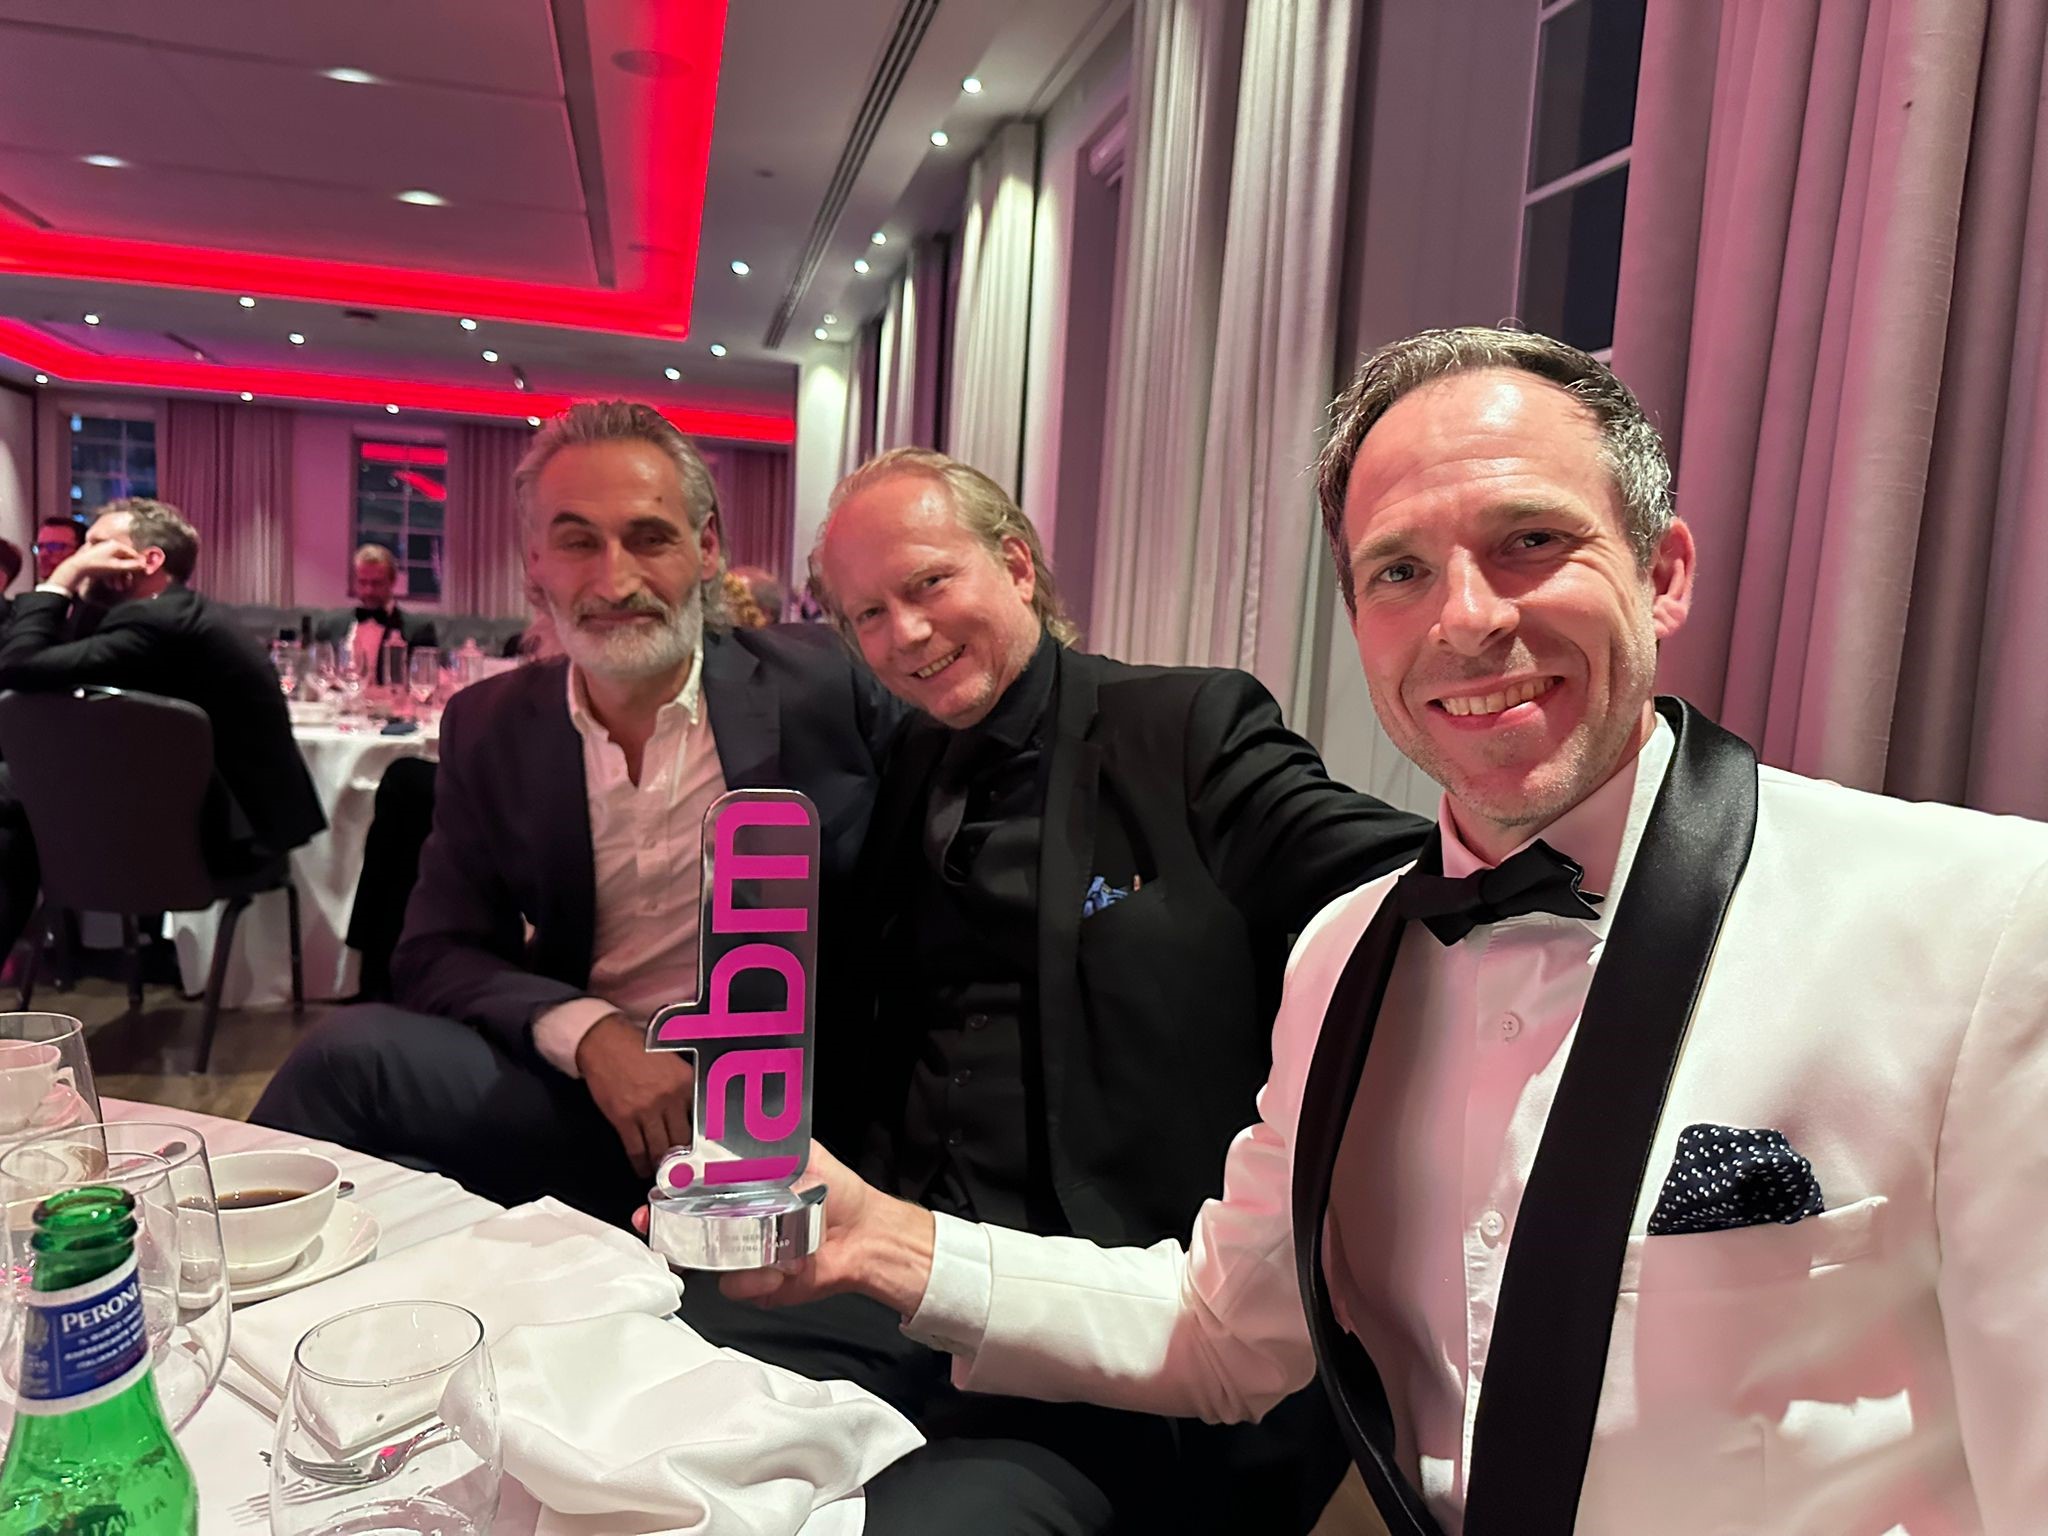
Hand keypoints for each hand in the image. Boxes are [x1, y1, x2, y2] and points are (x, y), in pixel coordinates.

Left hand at [50, 540, 144, 597]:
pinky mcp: (98, 556)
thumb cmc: (98, 566)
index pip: (134, 554)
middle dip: (127, 573)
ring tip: (119, 587)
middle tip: (129, 584)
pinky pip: (110, 565)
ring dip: (119, 576)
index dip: (139, 564)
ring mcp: (104, 550)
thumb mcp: (117, 567)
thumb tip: (145, 565)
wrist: (76, 568)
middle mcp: (111, 545)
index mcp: (117, 545)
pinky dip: (112, 574)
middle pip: (125, 559)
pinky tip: (110, 583)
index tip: (143, 574)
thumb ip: (132, 566)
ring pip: (117, 563)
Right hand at [576, 1012, 693, 1178]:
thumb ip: (686, 1090)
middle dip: (681, 1159)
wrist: (605, 1042)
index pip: (701, 1122)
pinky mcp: (623, 1118)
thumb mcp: (673, 1065)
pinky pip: (636, 1150)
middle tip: (680, 1168)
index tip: (700, 1154)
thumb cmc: (638, 1051)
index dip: (700, 1142)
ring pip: (660, 1151)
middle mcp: (670, 1098)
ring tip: (661, 1172)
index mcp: (686, 1083)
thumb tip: (695, 1118)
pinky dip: (640, 1164)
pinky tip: (642, 1168)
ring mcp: (646, 1110)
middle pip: (682, 1141)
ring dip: (661, 1166)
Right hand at [632, 1140, 935, 1316]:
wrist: (866, 1236)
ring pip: (706, 1261)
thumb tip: (730, 1130)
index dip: (668, 1194)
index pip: (694, 1192)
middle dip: (665, 1230)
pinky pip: (736, 1286)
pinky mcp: (757, 1285)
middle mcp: (737, 1224)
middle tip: (653, 1225)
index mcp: (743, 1191)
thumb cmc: (837, 1191)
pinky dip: (756, 1277)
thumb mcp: (801, 1155)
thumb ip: (766, 1144)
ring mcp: (744, 1257)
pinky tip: (783, 1267)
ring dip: (723, 1254)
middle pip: (686, 1231)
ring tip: (759, 1247)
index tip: (652, 1194)